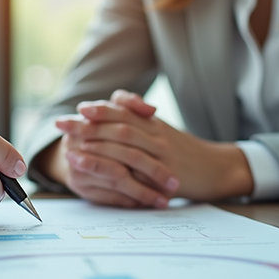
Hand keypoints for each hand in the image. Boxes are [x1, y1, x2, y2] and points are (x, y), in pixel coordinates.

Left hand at [40, 90, 252, 207]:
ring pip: (124, 140)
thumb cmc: (186, 152)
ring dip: (94, 142)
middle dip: (87, 124)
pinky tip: (96, 168)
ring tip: (69, 145)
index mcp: (153, 122)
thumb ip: (141, 120)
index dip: (100, 109)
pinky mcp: (164, 171)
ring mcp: (160, 151)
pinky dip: (113, 165)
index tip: (78, 109)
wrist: (217, 169)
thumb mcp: (163, 132)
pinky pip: (135, 166)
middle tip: (61, 125)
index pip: (122, 109)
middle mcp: (155, 133)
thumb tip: (115, 107)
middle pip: (117, 123)